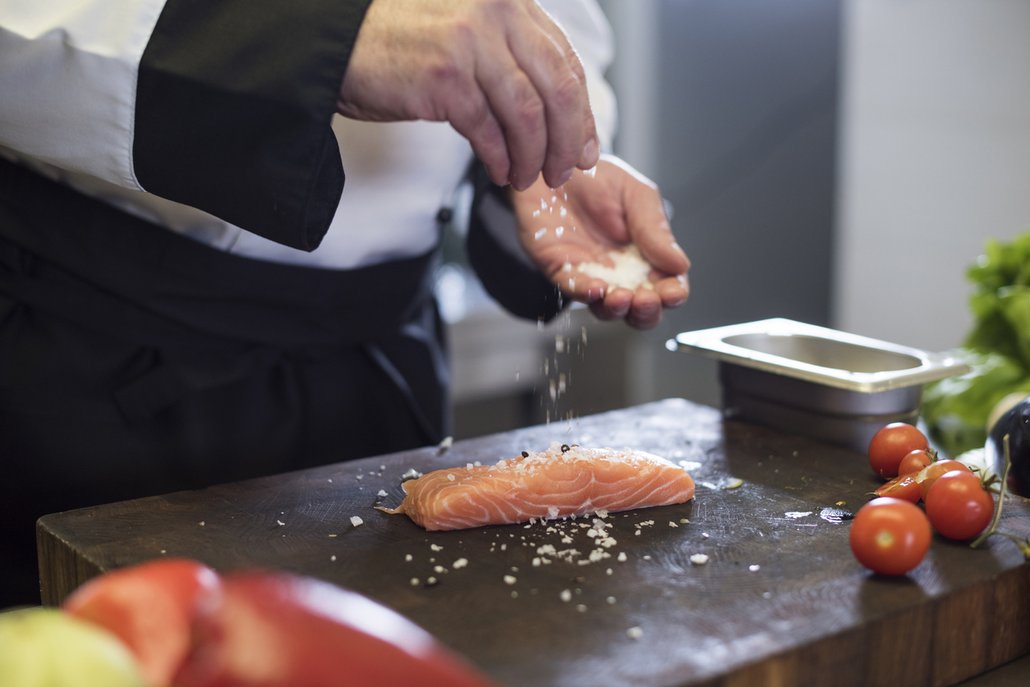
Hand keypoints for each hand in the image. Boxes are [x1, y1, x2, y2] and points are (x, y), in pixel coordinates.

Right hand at [338, 0, 599, 190]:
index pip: (566, 61)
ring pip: (528, 114)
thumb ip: (510, 55)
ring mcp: (469, 42)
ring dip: (534, 156)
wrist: (337, 43)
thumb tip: (557, 111)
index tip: (586, 146)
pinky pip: (488, 130)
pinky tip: (501, 171)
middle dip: (569, 140)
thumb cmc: (400, 41)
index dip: (582, 113)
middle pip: (559, 88)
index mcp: (509, 1)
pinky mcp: (443, 77)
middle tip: (566, 172)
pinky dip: (501, 158)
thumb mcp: (468, 32)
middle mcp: (495, 12)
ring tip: (528, 178)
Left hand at [513, 155, 689, 328]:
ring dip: (617, 309)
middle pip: (638, 309)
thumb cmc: (598, 178)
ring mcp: (589, 273)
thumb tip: (680, 264)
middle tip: (648, 300)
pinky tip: (597, 288)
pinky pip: (572, 288)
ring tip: (623, 297)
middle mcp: (619, 271)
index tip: (674, 293)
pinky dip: (585, 292)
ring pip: (605, 308)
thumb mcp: (637, 196)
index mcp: (646, 255)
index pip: (666, 285)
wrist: (557, 162)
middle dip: (647, 311)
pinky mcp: (559, 267)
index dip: (673, 294)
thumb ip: (655, 230)